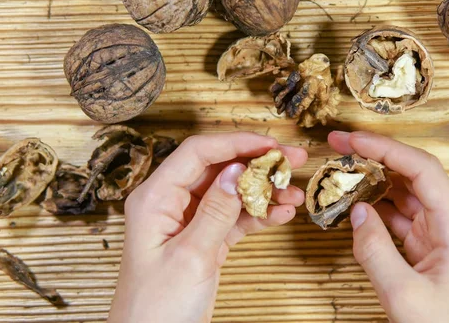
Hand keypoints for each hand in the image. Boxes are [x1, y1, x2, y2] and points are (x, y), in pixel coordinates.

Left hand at [108, 132, 307, 322]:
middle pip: (219, 168)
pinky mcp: (204, 239)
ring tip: (293, 193)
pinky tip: (282, 214)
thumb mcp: (190, 257)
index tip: (270, 145)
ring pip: (231, 192)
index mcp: (155, 199)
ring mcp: (188, 221)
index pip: (198, 153)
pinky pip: (235, 217)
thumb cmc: (156, 309)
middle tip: (292, 159)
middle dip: (257, 163)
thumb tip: (238, 171)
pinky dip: (259, 214)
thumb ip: (215, 211)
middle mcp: (170, 203)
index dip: (236, 143)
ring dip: (263, 190)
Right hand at [328, 131, 448, 322]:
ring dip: (374, 180)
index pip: (422, 169)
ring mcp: (442, 233)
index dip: (386, 148)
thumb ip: (375, 251)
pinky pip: (401, 216)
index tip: (352, 140)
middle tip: (339, 144)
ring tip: (341, 171)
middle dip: (376, 155)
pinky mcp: (430, 246)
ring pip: (405, 193)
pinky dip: (377, 207)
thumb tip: (358, 211)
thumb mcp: (404, 296)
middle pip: (413, 174)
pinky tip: (355, 203)